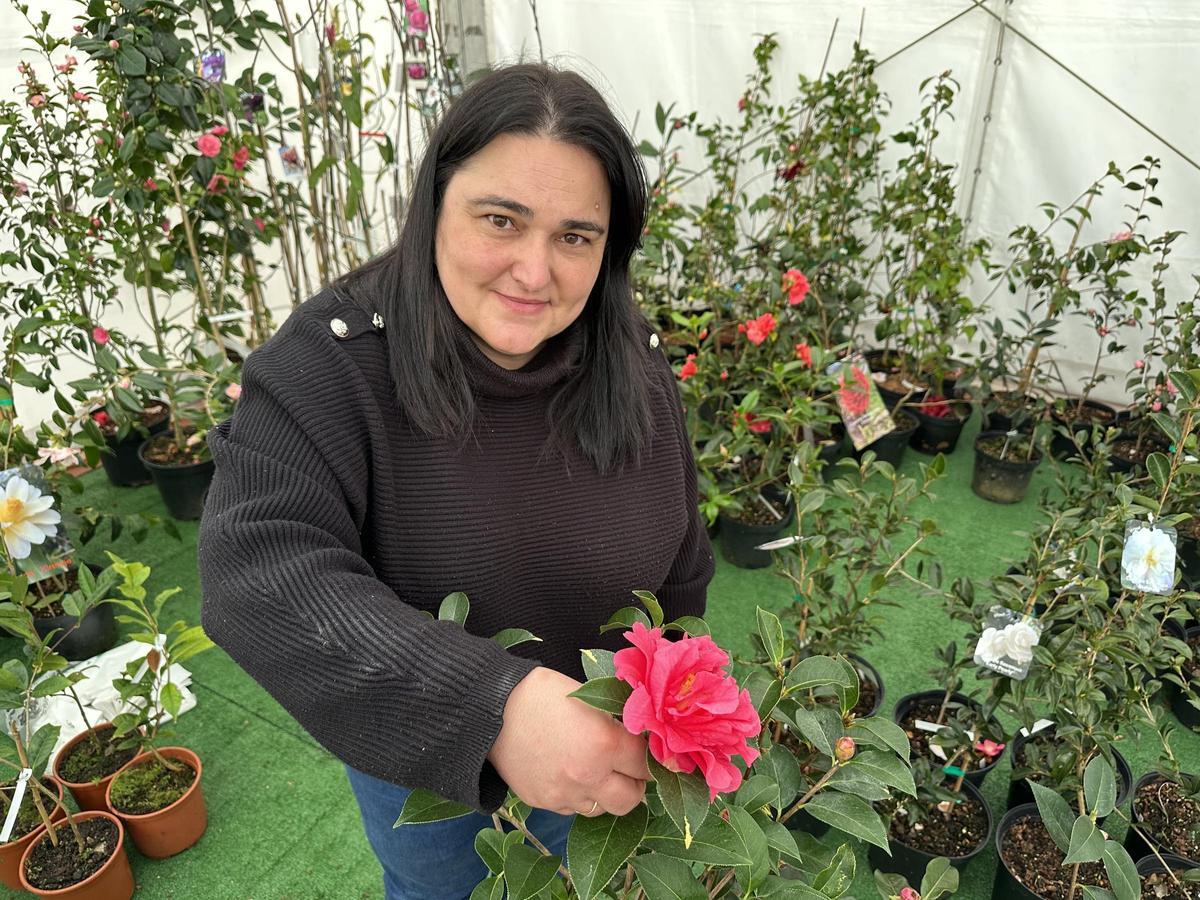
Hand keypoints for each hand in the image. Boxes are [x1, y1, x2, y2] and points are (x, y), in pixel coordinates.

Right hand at [487, 666, 649, 816]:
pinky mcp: (543, 802)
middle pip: (631, 799)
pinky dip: (577, 796)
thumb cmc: (539, 693)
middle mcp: (589, 775)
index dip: (649, 756)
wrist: (489, 708)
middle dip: (634, 784)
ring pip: (601, 808)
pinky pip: (572, 808)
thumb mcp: (586, 697)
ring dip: (605, 792)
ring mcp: (565, 793)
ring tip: (596, 771)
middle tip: (628, 768)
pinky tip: (568, 773)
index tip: (645, 751)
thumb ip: (614, 722)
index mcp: (605, 742)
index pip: (646, 764)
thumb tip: (637, 736)